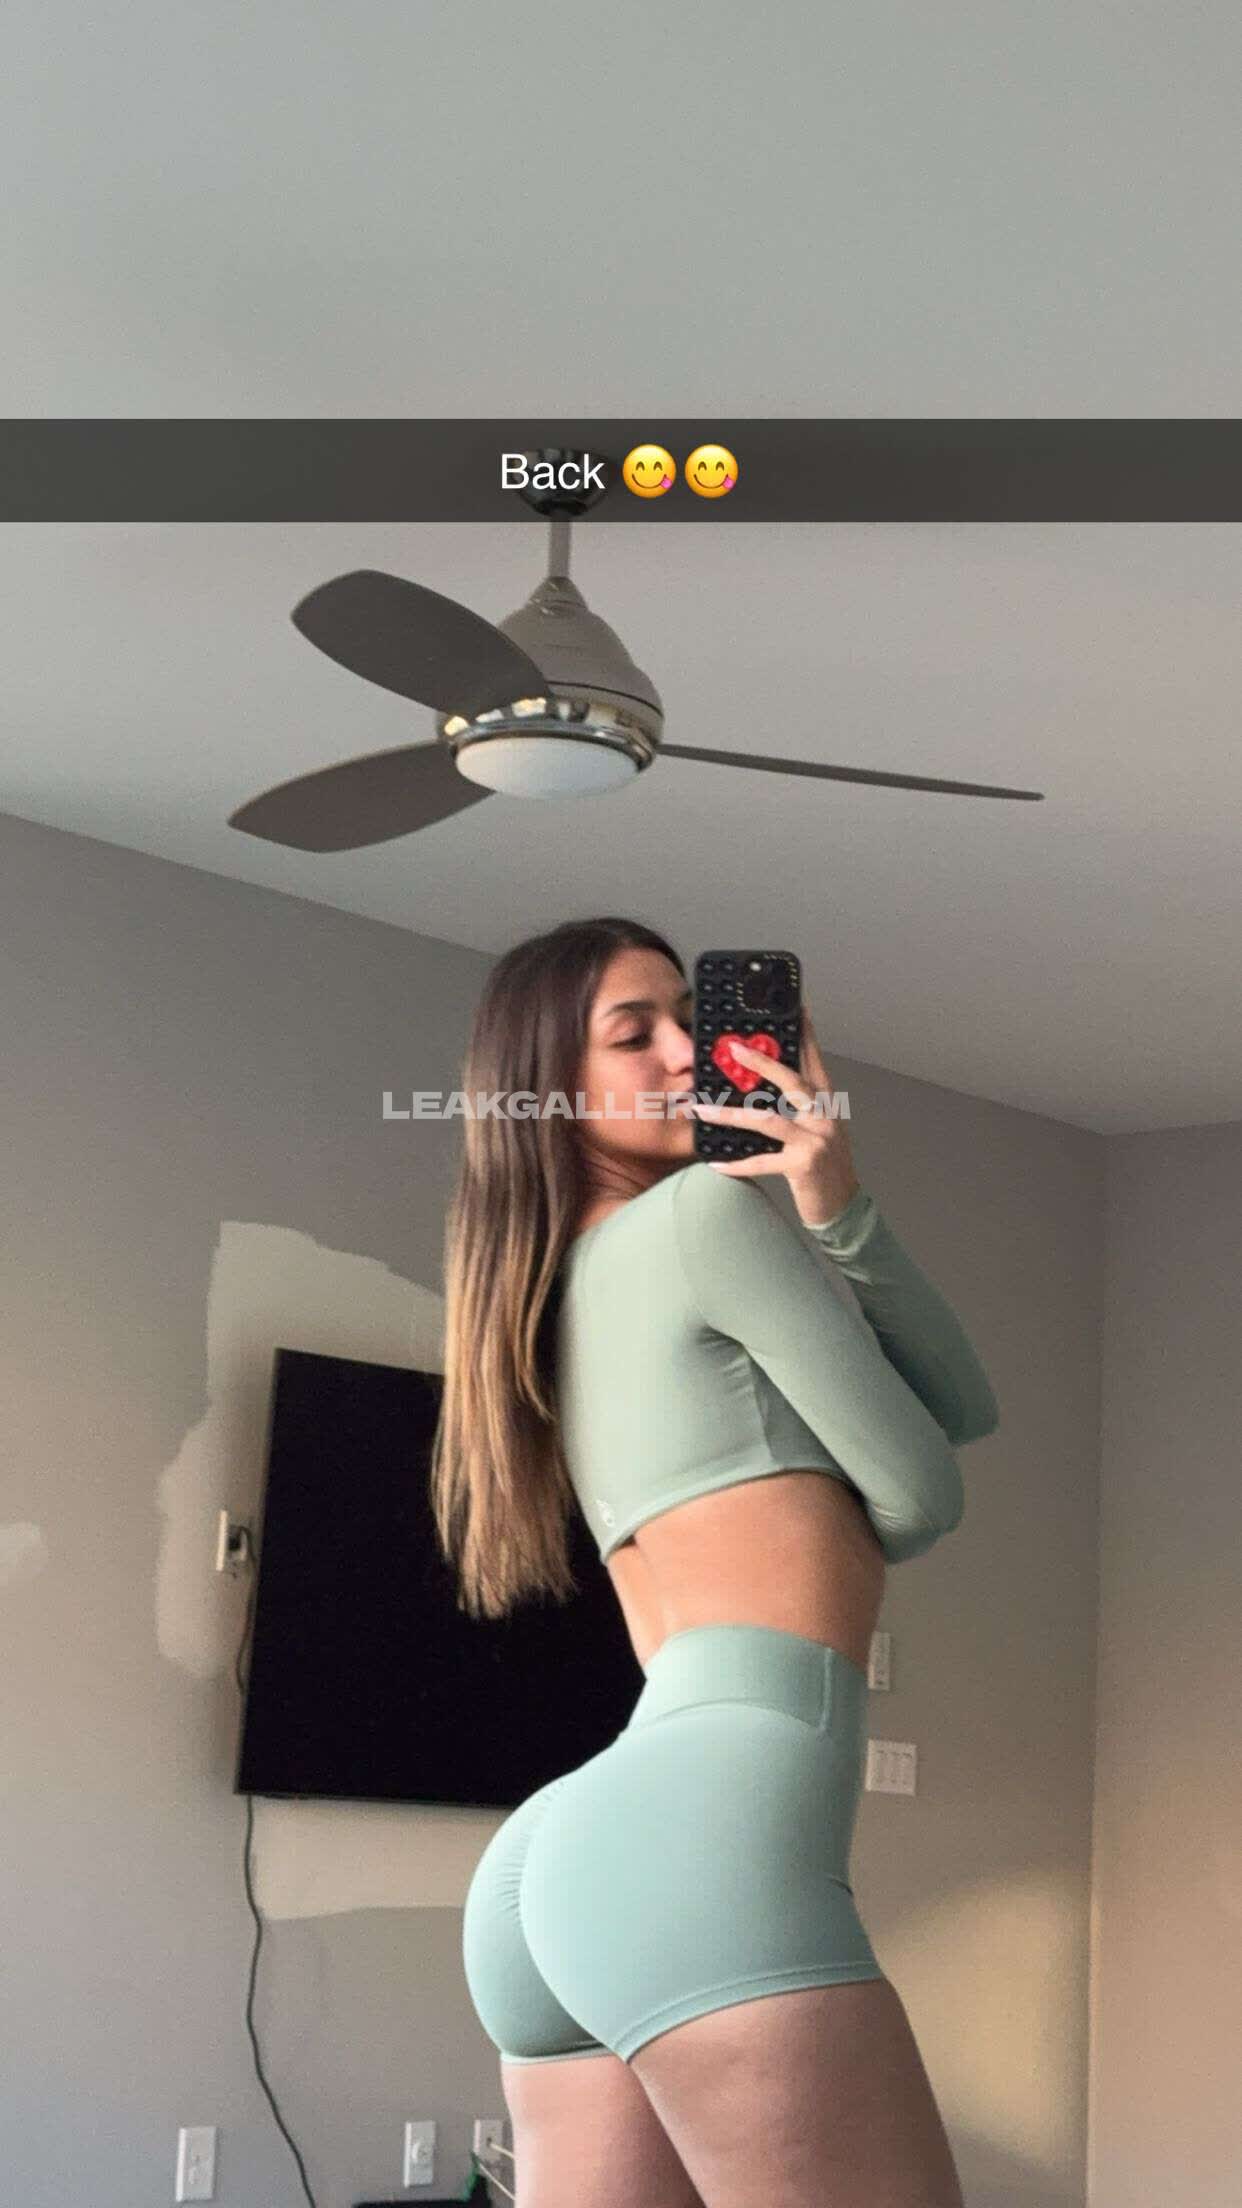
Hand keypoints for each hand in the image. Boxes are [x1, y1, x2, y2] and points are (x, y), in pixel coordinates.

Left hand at [690, 1008, 860, 1227]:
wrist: (844, 1207)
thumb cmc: (824, 1167)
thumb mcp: (815, 1131)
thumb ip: (795, 1109)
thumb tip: (758, 1088)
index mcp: (826, 1105)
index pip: (813, 1062)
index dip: (805, 1035)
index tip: (795, 1009)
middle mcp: (824, 1117)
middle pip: (793, 1081)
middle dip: (762, 1063)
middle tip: (734, 1049)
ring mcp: (816, 1141)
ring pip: (768, 1121)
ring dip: (731, 1115)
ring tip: (702, 1109)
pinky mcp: (804, 1166)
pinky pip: (762, 1162)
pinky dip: (738, 1164)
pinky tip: (716, 1164)